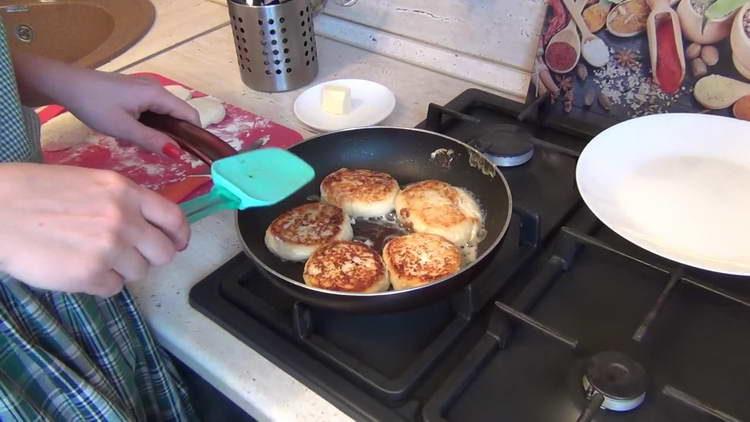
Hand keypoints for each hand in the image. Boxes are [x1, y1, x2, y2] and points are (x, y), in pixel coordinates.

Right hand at [0, 163, 189, 296]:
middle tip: (126, 256)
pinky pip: (113, 289)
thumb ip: (121, 202)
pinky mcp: (91, 274)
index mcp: (125, 191)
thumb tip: (146, 227)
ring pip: (139, 273)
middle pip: (164, 252)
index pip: (173, 217)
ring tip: (91, 258)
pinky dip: (98, 284)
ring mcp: (110, 247)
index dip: (179, 236)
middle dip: (149, 258)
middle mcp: (125, 218)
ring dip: (120, 271)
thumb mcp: (88, 183)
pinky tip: (76, 269)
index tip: (177, 244)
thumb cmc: (32, 193)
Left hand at [11, 52, 199, 157]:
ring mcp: (145, 89)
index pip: (190, 116)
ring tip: (135, 146)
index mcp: (158, 96)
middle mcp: (156, 89)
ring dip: (154, 133)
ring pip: (161, 116)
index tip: (189, 156)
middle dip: (170, 137)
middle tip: (156, 155)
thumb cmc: (95, 105)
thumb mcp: (124, 129)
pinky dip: (144, 125)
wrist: (65, 84)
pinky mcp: (134, 92)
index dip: (194, 136)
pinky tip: (126, 136)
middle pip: (177, 116)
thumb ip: (152, 141)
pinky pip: (149, 111)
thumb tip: (178, 154)